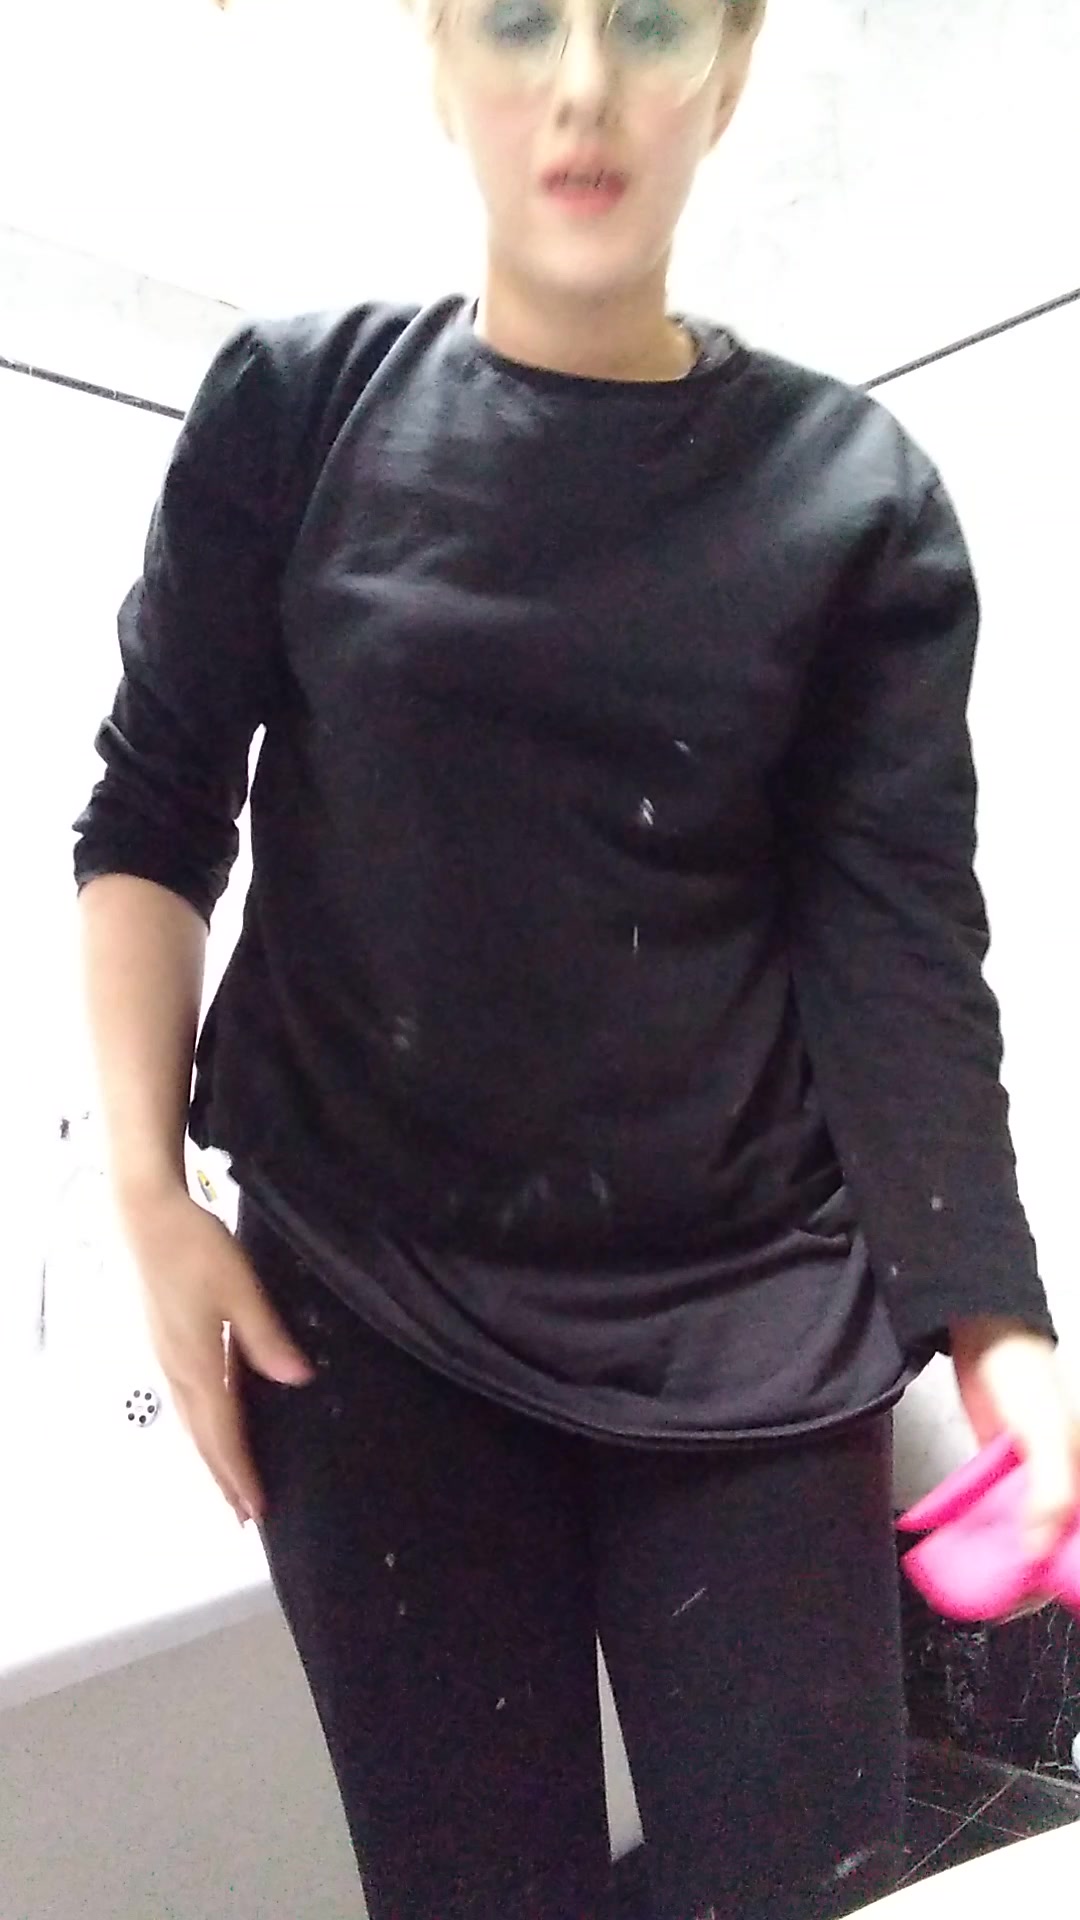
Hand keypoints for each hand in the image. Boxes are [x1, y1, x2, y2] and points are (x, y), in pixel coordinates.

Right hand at [123, 1188, 315, 1525]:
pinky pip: (186, 1401)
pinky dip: (202, 1428)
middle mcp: (178, 1371)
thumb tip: (299, 1380)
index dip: (241, 1474)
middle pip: (203, 1438)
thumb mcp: (242, 1290)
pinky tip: (212, 1424)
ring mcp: (167, 1358)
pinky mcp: (165, 1343)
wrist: (148, 1219)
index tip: (256, 1512)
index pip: (224, 1434)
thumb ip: (268, 1338)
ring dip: (212, 1457)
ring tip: (230, 1483)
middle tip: (244, 1517)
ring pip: (191, 1423)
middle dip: (225, 1479)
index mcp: (198, 1366)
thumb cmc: (197, 1250)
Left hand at [949, 1316, 1079, 1623]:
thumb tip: (1037, 1553)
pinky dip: (985, 1528)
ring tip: (975, 1585)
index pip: (1079, 1543)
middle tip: (994, 1600)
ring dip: (1004, 1554)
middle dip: (1029, 1573)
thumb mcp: (1047, 1437)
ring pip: (1023, 1528)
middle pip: (1053, 1542)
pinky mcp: (1002, 1467)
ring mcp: (1033, 1476)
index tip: (1031, 1601)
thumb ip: (1050, 1495)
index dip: (1060, 1574)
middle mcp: (1066, 1482)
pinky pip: (997, 1507)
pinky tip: (965, 1550)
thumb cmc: (1027, 1381)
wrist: (984, 1333)